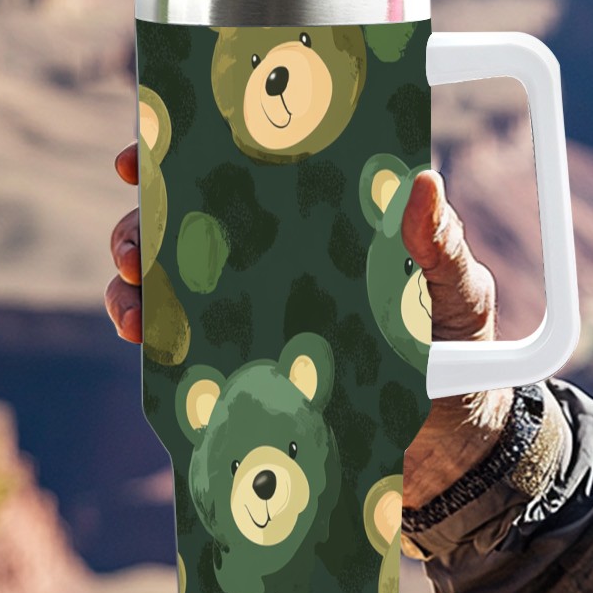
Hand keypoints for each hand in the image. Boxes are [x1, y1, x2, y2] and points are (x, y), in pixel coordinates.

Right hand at [103, 150, 513, 509]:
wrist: (451, 447)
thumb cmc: (460, 347)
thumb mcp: (457, 291)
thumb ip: (439, 247)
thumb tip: (425, 181)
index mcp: (322, 220)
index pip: (254, 169)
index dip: (197, 149)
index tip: (157, 145)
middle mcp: (278, 257)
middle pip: (194, 220)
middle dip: (146, 218)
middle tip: (136, 238)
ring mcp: (255, 311)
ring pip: (172, 279)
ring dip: (137, 276)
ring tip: (132, 292)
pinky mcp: (244, 366)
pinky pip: (181, 343)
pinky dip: (150, 333)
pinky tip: (140, 334)